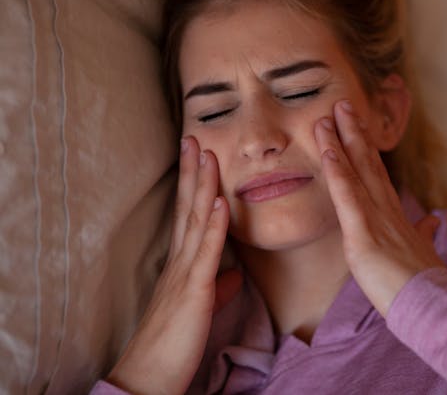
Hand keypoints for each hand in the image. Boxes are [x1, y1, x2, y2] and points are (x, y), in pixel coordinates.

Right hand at [107, 136, 240, 394]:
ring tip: (208, 154)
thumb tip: (235, 275)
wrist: (150, 376)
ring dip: (203, 186)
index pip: (189, 214)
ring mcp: (184, 274)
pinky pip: (206, 253)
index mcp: (182, 263)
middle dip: (193, 171)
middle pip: (188, 207)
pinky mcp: (192, 291)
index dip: (194, 183)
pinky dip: (215, 225)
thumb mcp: (201, 306)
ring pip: (196, 221)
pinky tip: (221, 202)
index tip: (199, 154)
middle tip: (196, 137)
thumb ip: (218, 286)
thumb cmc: (174, 341)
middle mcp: (180, 261)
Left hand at [314, 100, 444, 316]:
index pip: (377, 174)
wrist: (431, 305)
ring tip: (327, 115)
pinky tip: (328, 151)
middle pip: (367, 163)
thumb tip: (432, 220)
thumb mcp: (422, 252)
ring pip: (356, 172)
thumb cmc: (423, 284)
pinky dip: (337, 172)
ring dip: (341, 141)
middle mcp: (386, 209)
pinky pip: (347, 197)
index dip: (366, 148)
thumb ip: (424, 233)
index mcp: (395, 215)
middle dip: (353, 132)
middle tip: (341, 103)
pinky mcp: (364, 234)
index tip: (357, 125)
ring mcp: (376, 219)